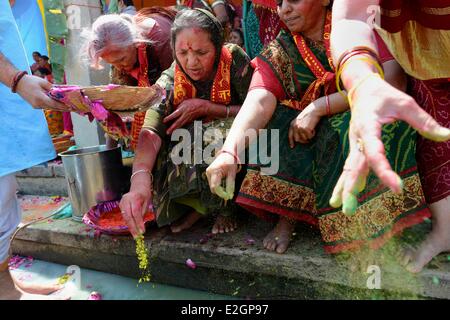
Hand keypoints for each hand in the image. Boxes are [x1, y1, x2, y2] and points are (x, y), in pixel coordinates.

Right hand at [15, 75, 68, 110]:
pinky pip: (46, 107)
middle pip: (54, 108)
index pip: (55, 104)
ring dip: (59, 108)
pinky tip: (58, 105)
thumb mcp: (43, 82)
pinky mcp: (35, 105)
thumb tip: (61, 92)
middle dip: (63, 108)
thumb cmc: (30, 81)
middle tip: (72, 108)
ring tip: (67, 108)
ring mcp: (36, 106)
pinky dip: (53, 106)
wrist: (18, 83)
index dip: (63, 106)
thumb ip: (52, 88)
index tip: (71, 107)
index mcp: (40, 98)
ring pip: (50, 108)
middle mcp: (38, 104)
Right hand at [119, 185, 151, 237]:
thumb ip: (143, 213)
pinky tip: (132, 228)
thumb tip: (140, 225)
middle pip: (128, 216)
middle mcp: (126, 200)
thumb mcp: (147, 202)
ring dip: (130, 226)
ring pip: (125, 217)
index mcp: (135, 198)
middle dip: (132, 227)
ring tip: (135, 234)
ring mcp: (122, 202)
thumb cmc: (144, 194)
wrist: (138, 187)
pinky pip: (124, 216)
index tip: (142, 231)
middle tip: (137, 236)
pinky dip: (128, 222)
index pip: (136, 212)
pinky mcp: (120, 205)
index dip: (138, 222)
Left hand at [163, 98, 210, 134]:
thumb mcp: (185, 102)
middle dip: (172, 128)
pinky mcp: (190, 121)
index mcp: (183, 110)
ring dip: (175, 129)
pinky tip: (177, 130)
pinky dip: (180, 127)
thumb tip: (174, 110)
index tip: (163, 121)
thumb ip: (179, 106)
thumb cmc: (195, 103)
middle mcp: (185, 116)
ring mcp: (188, 119)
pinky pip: (184, 125)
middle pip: (177, 123)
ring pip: (181, 125)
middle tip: (167, 133)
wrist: (204, 107)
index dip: (169, 118)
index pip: (174, 115)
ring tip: (171, 133)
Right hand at [206, 152, 238, 200]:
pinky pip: (213, 183)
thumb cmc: (230, 161)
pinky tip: (224, 183)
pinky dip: (218, 185)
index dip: (221, 193)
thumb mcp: (232, 173)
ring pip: (212, 186)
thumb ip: (230, 184)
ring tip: (227, 186)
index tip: (228, 197)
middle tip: (229, 194)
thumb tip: (230, 195)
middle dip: (221, 192)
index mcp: (214, 171)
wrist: (227, 154)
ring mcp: (208, 173)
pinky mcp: (209, 174)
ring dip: (219, 189)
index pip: (215, 187)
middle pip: (213, 188)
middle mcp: (209, 172)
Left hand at [288, 103, 321, 147]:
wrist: (314, 110)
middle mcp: (295, 127)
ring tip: (312, 130)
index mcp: (292, 124)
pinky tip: (314, 129)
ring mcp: (300, 128)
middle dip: (303, 141)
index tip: (292, 147)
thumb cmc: (309, 115)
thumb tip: (299, 139)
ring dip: (309, 136)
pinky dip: (313, 134)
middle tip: (308, 141)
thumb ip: (298, 127)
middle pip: (297, 139)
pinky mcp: (305, 129)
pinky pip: (310, 137)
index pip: (290, 135)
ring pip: (304, 139)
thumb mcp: (300, 120)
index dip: (291, 142)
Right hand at [330, 75, 449, 214]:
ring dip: (345, 188)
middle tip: (350, 209)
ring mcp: (353, 144)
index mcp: (367, 126)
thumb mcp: (404, 102)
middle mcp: (356, 138)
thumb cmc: (383, 95)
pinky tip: (339, 199)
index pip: (374, 152)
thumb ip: (423, 121)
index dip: (384, 170)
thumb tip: (446, 136)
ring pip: (349, 169)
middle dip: (351, 187)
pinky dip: (344, 183)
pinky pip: (350, 168)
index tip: (397, 187)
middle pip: (354, 166)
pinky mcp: (354, 148)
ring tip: (341, 207)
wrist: (361, 89)